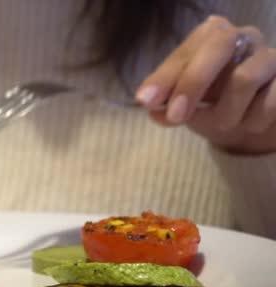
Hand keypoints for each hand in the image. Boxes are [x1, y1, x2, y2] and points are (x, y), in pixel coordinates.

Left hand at [136, 15, 275, 154]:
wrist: (259, 122)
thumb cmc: (218, 106)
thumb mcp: (189, 106)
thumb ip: (170, 104)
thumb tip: (153, 110)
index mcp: (211, 37)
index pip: (185, 52)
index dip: (165, 76)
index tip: (146, 101)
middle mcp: (243, 37)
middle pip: (217, 46)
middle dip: (192, 83)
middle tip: (176, 116)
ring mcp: (271, 55)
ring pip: (243, 79)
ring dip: (226, 113)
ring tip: (225, 125)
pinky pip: (270, 100)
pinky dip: (252, 120)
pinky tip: (250, 124)